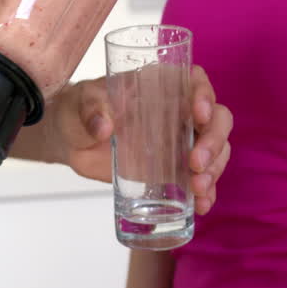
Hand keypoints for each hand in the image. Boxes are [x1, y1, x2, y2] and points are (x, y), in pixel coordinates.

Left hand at [47, 66, 231, 215]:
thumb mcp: (82, 104)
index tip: (198, 115)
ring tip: (198, 189)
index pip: (196, 83)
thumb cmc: (79, 110)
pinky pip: (200, 178)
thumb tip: (104, 128)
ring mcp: (180, 141)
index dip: (205, 96)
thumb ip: (92, 111)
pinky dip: (206, 192)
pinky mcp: (173, 168)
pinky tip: (202, 205)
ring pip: (215, 151)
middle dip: (213, 142)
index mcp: (161, 85)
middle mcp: (179, 111)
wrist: (70, 140)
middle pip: (216, 120)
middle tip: (196, 164)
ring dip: (214, 170)